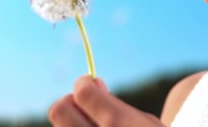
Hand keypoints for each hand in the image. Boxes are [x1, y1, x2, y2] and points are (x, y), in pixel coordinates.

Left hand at [48, 75, 166, 126]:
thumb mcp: (148, 124)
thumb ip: (117, 106)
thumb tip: (91, 85)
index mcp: (118, 124)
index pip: (82, 92)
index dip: (84, 84)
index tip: (89, 85)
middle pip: (59, 111)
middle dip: (70, 103)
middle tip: (85, 106)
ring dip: (73, 125)